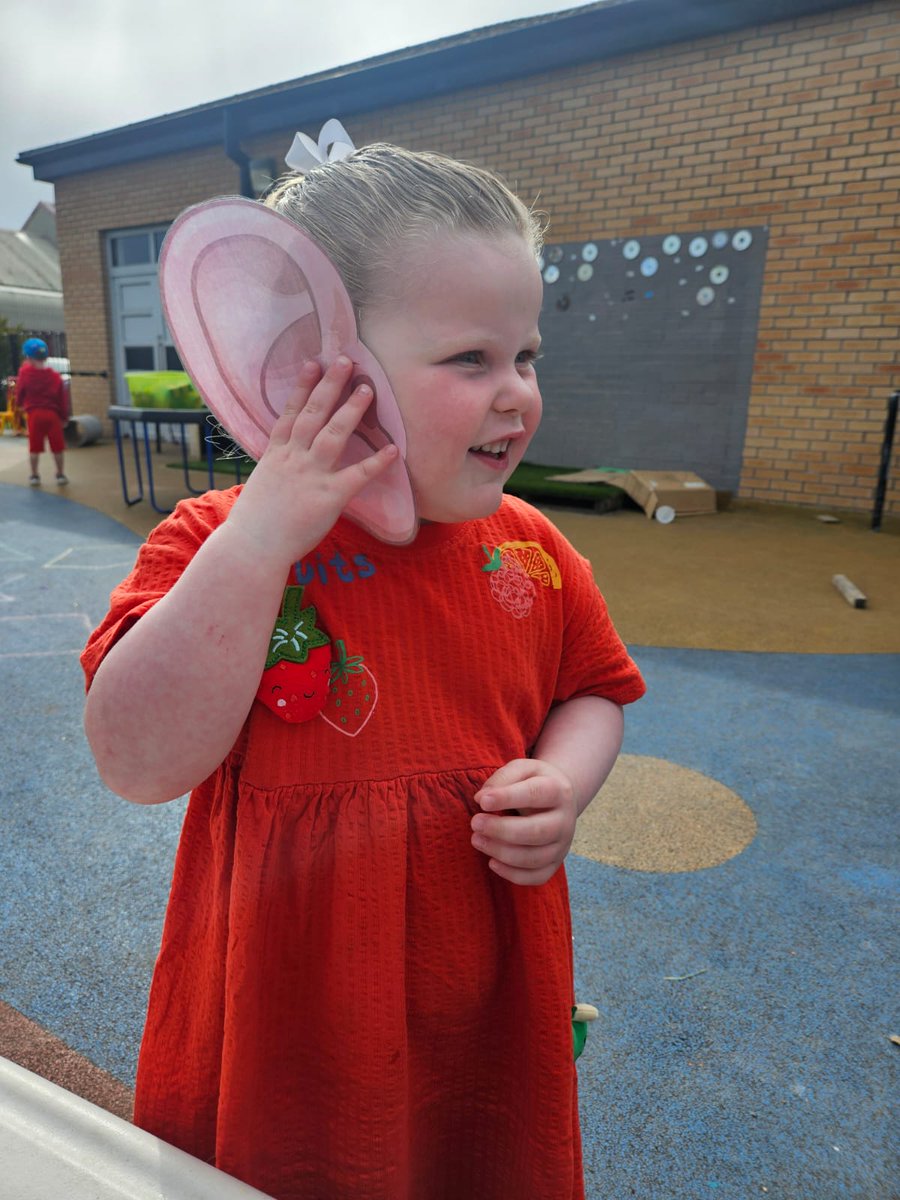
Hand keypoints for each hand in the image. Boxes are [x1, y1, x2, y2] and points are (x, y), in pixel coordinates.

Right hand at [228, 356, 398, 565]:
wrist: (252, 547)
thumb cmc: (255, 523)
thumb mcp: (262, 486)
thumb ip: (278, 471)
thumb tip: (286, 463)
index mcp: (276, 455)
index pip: (290, 413)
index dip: (302, 387)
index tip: (312, 363)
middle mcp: (293, 458)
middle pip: (313, 414)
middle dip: (330, 386)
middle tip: (346, 361)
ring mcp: (311, 475)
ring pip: (332, 434)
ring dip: (351, 409)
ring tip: (367, 388)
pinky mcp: (328, 496)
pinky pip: (356, 475)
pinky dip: (376, 462)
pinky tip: (392, 449)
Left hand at [470, 759, 576, 885]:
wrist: (558, 801)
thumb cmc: (532, 782)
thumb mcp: (522, 769)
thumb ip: (502, 778)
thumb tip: (482, 799)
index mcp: (558, 791)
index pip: (535, 794)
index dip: (507, 798)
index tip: (482, 801)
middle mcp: (565, 821)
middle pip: (536, 831)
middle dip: (501, 830)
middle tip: (474, 823)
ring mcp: (562, 845)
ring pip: (534, 858)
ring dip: (501, 852)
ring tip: (476, 840)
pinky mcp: (555, 864)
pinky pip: (537, 877)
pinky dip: (512, 874)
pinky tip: (492, 862)